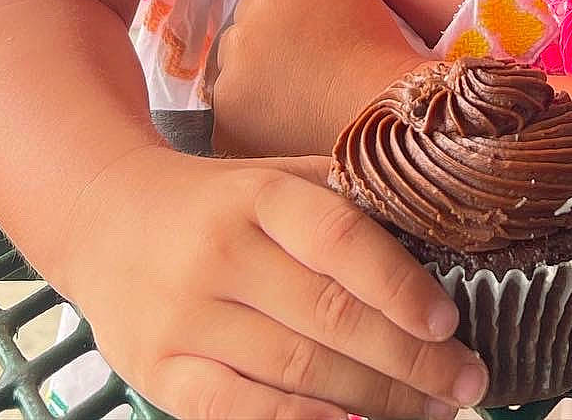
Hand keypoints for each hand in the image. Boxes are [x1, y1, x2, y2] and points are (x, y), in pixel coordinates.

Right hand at [63, 144, 488, 419]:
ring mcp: (186, 317)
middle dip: (411, 360)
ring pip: (297, 372)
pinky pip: (239, 412)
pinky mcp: (160, 370)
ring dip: (376, 401)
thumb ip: (342, 200)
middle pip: (330, 317)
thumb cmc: (217, 202)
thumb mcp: (275, 175)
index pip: (341, 239)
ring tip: (431, 412)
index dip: (400, 284)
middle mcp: (222, 254)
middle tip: (466, 383)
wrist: (105, 215)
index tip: (450, 321)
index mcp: (258, 195)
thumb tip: (438, 235)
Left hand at [210, 0, 427, 157]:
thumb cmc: (371, 45)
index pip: (255, 2)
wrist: (381, 109)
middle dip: (262, 50)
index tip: (311, 41)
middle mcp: (239, 36)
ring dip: (251, 84)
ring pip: (231, 76)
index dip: (285, 21)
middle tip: (304, 71)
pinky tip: (283, 121)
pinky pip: (227, 115)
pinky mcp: (226, 125)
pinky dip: (247, 120)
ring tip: (296, 99)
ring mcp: (229, 83)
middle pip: (238, 38)